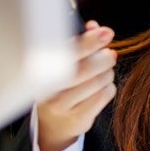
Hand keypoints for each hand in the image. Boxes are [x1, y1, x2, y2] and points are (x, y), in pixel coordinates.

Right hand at [36, 20, 117, 150]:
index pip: (65, 52)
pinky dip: (109, 87)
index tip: (107, 33)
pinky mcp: (77, 118)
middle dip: (103, 58)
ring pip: (97, 82)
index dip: (88, 41)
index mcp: (40, 69)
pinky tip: (103, 86)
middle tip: (109, 55)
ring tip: (104, 72)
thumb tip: (95, 26)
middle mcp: (46, 89)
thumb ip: (79, 42)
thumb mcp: (64, 62)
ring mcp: (61, 106)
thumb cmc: (61, 84)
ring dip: (107, 73)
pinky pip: (104, 96)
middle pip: (83, 70)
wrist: (51, 124)